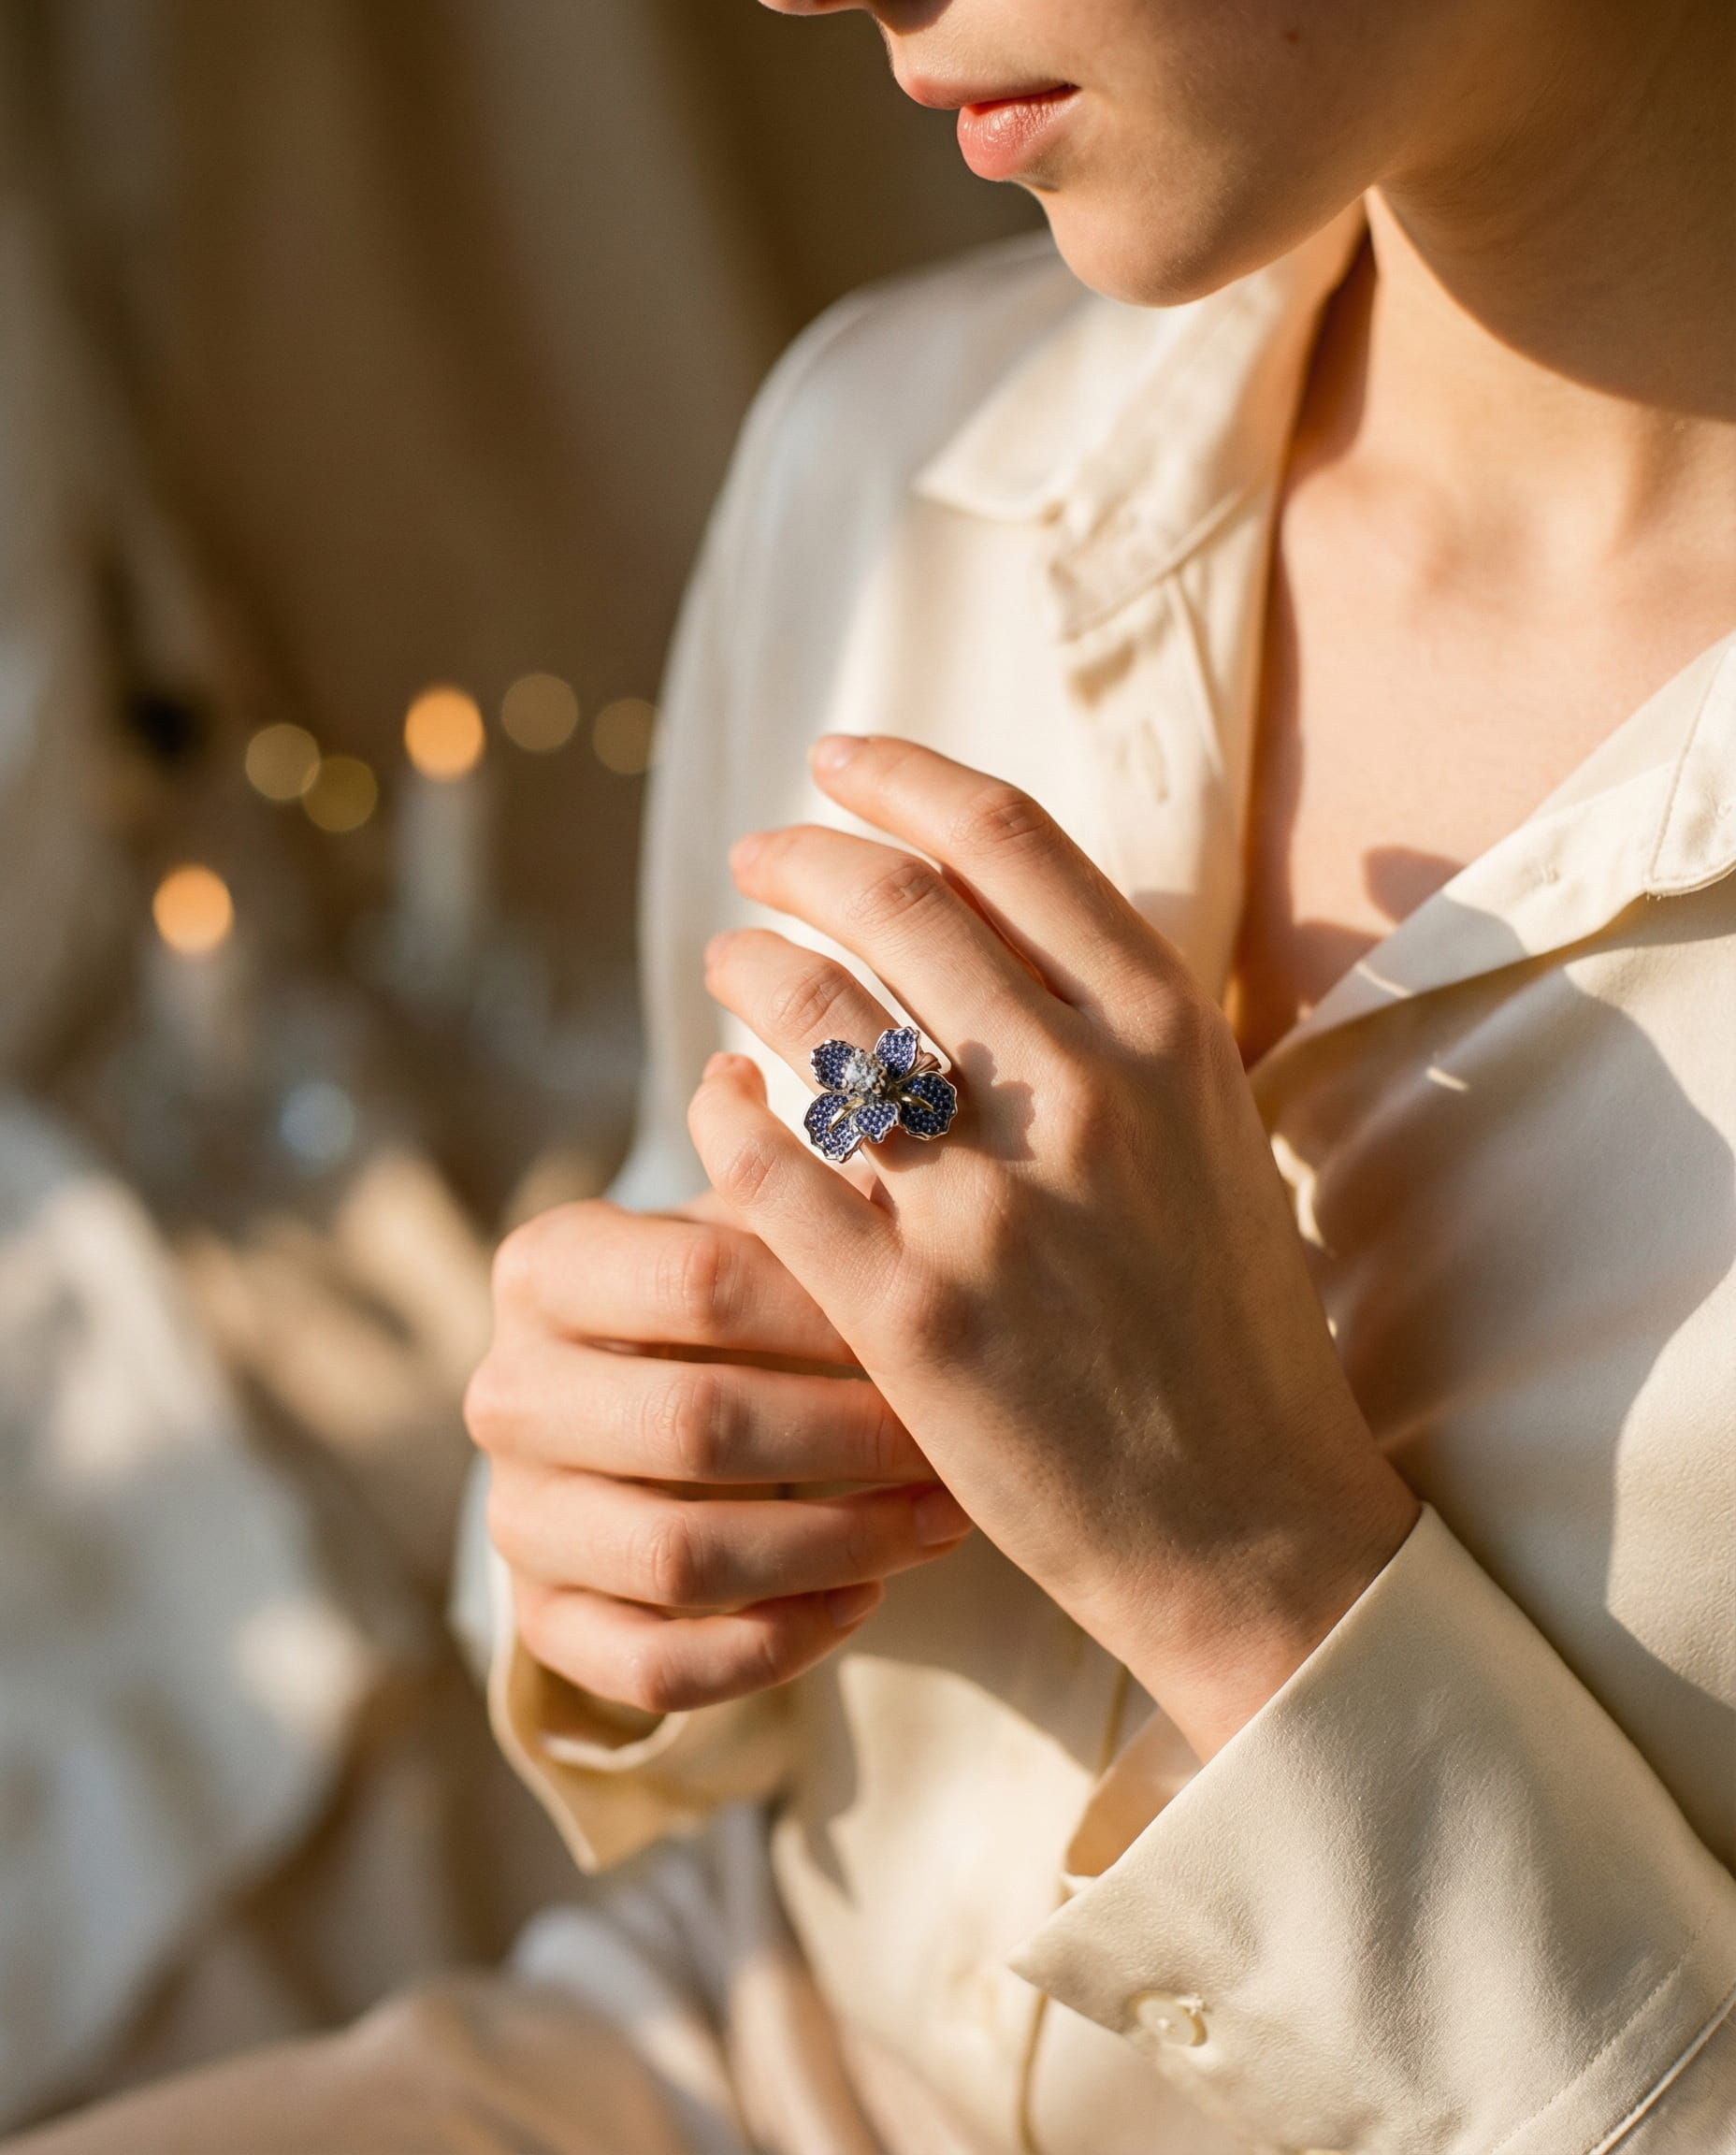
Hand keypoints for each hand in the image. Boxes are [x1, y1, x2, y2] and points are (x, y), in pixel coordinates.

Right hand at [465, 1194, 970, 1714]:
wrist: (641, 1421)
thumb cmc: (727, 1305)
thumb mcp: (748, 1235)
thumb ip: (806, 1194)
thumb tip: (885, 1108)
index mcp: (546, 1266)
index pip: (699, 1284)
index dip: (829, 1316)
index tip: (936, 1330)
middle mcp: (508, 1390)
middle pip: (693, 1425)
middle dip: (847, 1438)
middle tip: (951, 1442)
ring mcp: (515, 1515)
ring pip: (680, 1558)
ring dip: (833, 1547)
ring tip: (939, 1521)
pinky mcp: (542, 1620)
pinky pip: (655, 1666)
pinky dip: (772, 1647)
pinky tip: (862, 1602)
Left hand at [692, 736, 1418, 1759]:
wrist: (1246, 1518)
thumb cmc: (1224, 1316)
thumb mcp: (1212, 1127)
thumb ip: (1117, 1011)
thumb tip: (982, 899)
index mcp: (1168, 1029)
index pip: (1003, 836)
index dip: (897, 776)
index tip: (832, 763)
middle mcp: (1082, 1092)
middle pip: (889, 900)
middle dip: (794, 856)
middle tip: (756, 861)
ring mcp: (991, 1205)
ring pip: (811, 1016)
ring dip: (746, 965)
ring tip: (727, 965)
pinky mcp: (909, 1314)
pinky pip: (763, 1165)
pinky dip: (720, 1113)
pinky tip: (715, 1105)